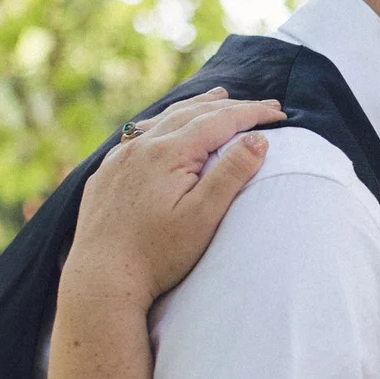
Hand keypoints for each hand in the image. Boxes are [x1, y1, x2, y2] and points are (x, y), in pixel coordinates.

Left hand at [62, 88, 282, 311]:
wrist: (100, 280)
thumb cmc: (157, 255)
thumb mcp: (203, 216)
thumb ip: (232, 173)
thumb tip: (258, 139)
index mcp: (167, 153)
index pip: (219, 121)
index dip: (252, 114)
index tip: (279, 113)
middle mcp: (140, 147)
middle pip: (193, 113)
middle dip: (232, 107)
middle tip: (264, 105)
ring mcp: (118, 160)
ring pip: (163, 119)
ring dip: (196, 107)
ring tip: (218, 97)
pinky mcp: (105, 175)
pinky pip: (138, 136)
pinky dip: (163, 124)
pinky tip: (165, 126)